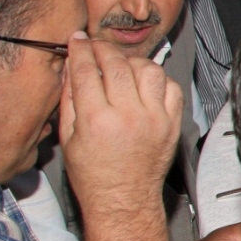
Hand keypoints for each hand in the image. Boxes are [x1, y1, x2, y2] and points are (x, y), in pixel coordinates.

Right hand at [57, 33, 180, 217]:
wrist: (123, 200)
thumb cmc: (93, 174)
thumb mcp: (68, 137)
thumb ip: (68, 98)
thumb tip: (70, 65)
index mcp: (96, 121)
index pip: (86, 70)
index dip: (80, 50)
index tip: (78, 40)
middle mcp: (128, 116)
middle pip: (117, 64)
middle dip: (102, 49)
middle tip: (95, 47)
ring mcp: (155, 118)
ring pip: (148, 69)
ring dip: (132, 61)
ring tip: (120, 66)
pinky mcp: (172, 123)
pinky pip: (170, 86)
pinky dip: (157, 79)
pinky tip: (143, 83)